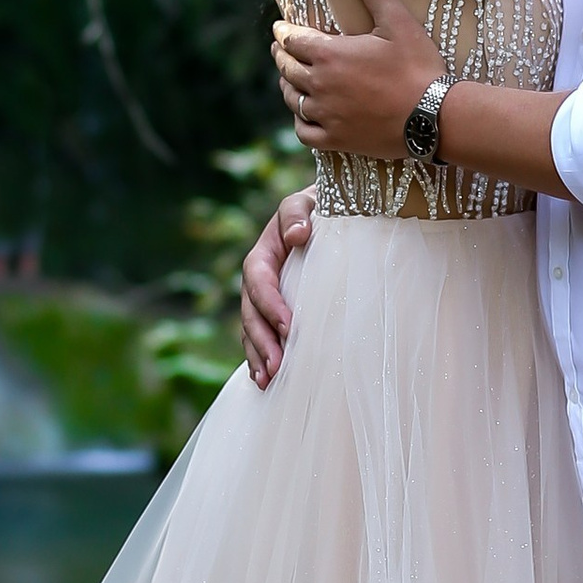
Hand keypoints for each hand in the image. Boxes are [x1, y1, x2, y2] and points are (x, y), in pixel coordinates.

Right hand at [240, 192, 313, 389]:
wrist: (332, 216)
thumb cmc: (323, 207)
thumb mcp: (309, 201)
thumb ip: (297, 212)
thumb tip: (296, 234)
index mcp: (263, 253)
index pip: (259, 280)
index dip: (269, 303)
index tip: (288, 325)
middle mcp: (259, 279)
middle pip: (251, 312)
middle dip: (261, 340)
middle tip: (278, 366)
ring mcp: (265, 299)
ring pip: (252, 329)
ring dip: (258, 356)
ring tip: (268, 381)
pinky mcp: (275, 313)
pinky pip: (262, 337)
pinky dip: (261, 358)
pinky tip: (266, 381)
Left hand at [273, 0, 442, 163]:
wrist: (434, 117)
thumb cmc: (417, 66)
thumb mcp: (397, 21)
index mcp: (329, 54)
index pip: (293, 40)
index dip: (284, 33)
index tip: (280, 29)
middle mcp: (320, 84)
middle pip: (288, 68)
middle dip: (282, 56)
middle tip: (280, 50)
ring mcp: (326, 115)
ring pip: (293, 99)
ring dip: (287, 86)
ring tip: (288, 79)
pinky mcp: (336, 139)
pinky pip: (304, 131)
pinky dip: (300, 121)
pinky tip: (304, 115)